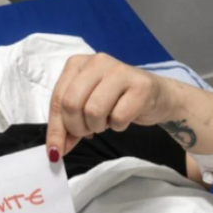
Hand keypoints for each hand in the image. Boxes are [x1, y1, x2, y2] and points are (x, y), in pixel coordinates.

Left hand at [46, 53, 176, 157]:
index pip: (58, 99)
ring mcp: (120, 70)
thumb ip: (67, 126)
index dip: (56, 129)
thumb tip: (55, 151)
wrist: (157, 97)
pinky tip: (123, 118)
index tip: (57, 151)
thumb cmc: (116, 101)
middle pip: (72, 104)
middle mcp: (97, 61)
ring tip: (107, 121)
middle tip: (89, 131)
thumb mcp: (85, 109)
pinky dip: (118, 126)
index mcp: (77, 64)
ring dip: (98, 126)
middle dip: (77, 127)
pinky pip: (118, 117)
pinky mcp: (141, 85)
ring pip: (93, 110)